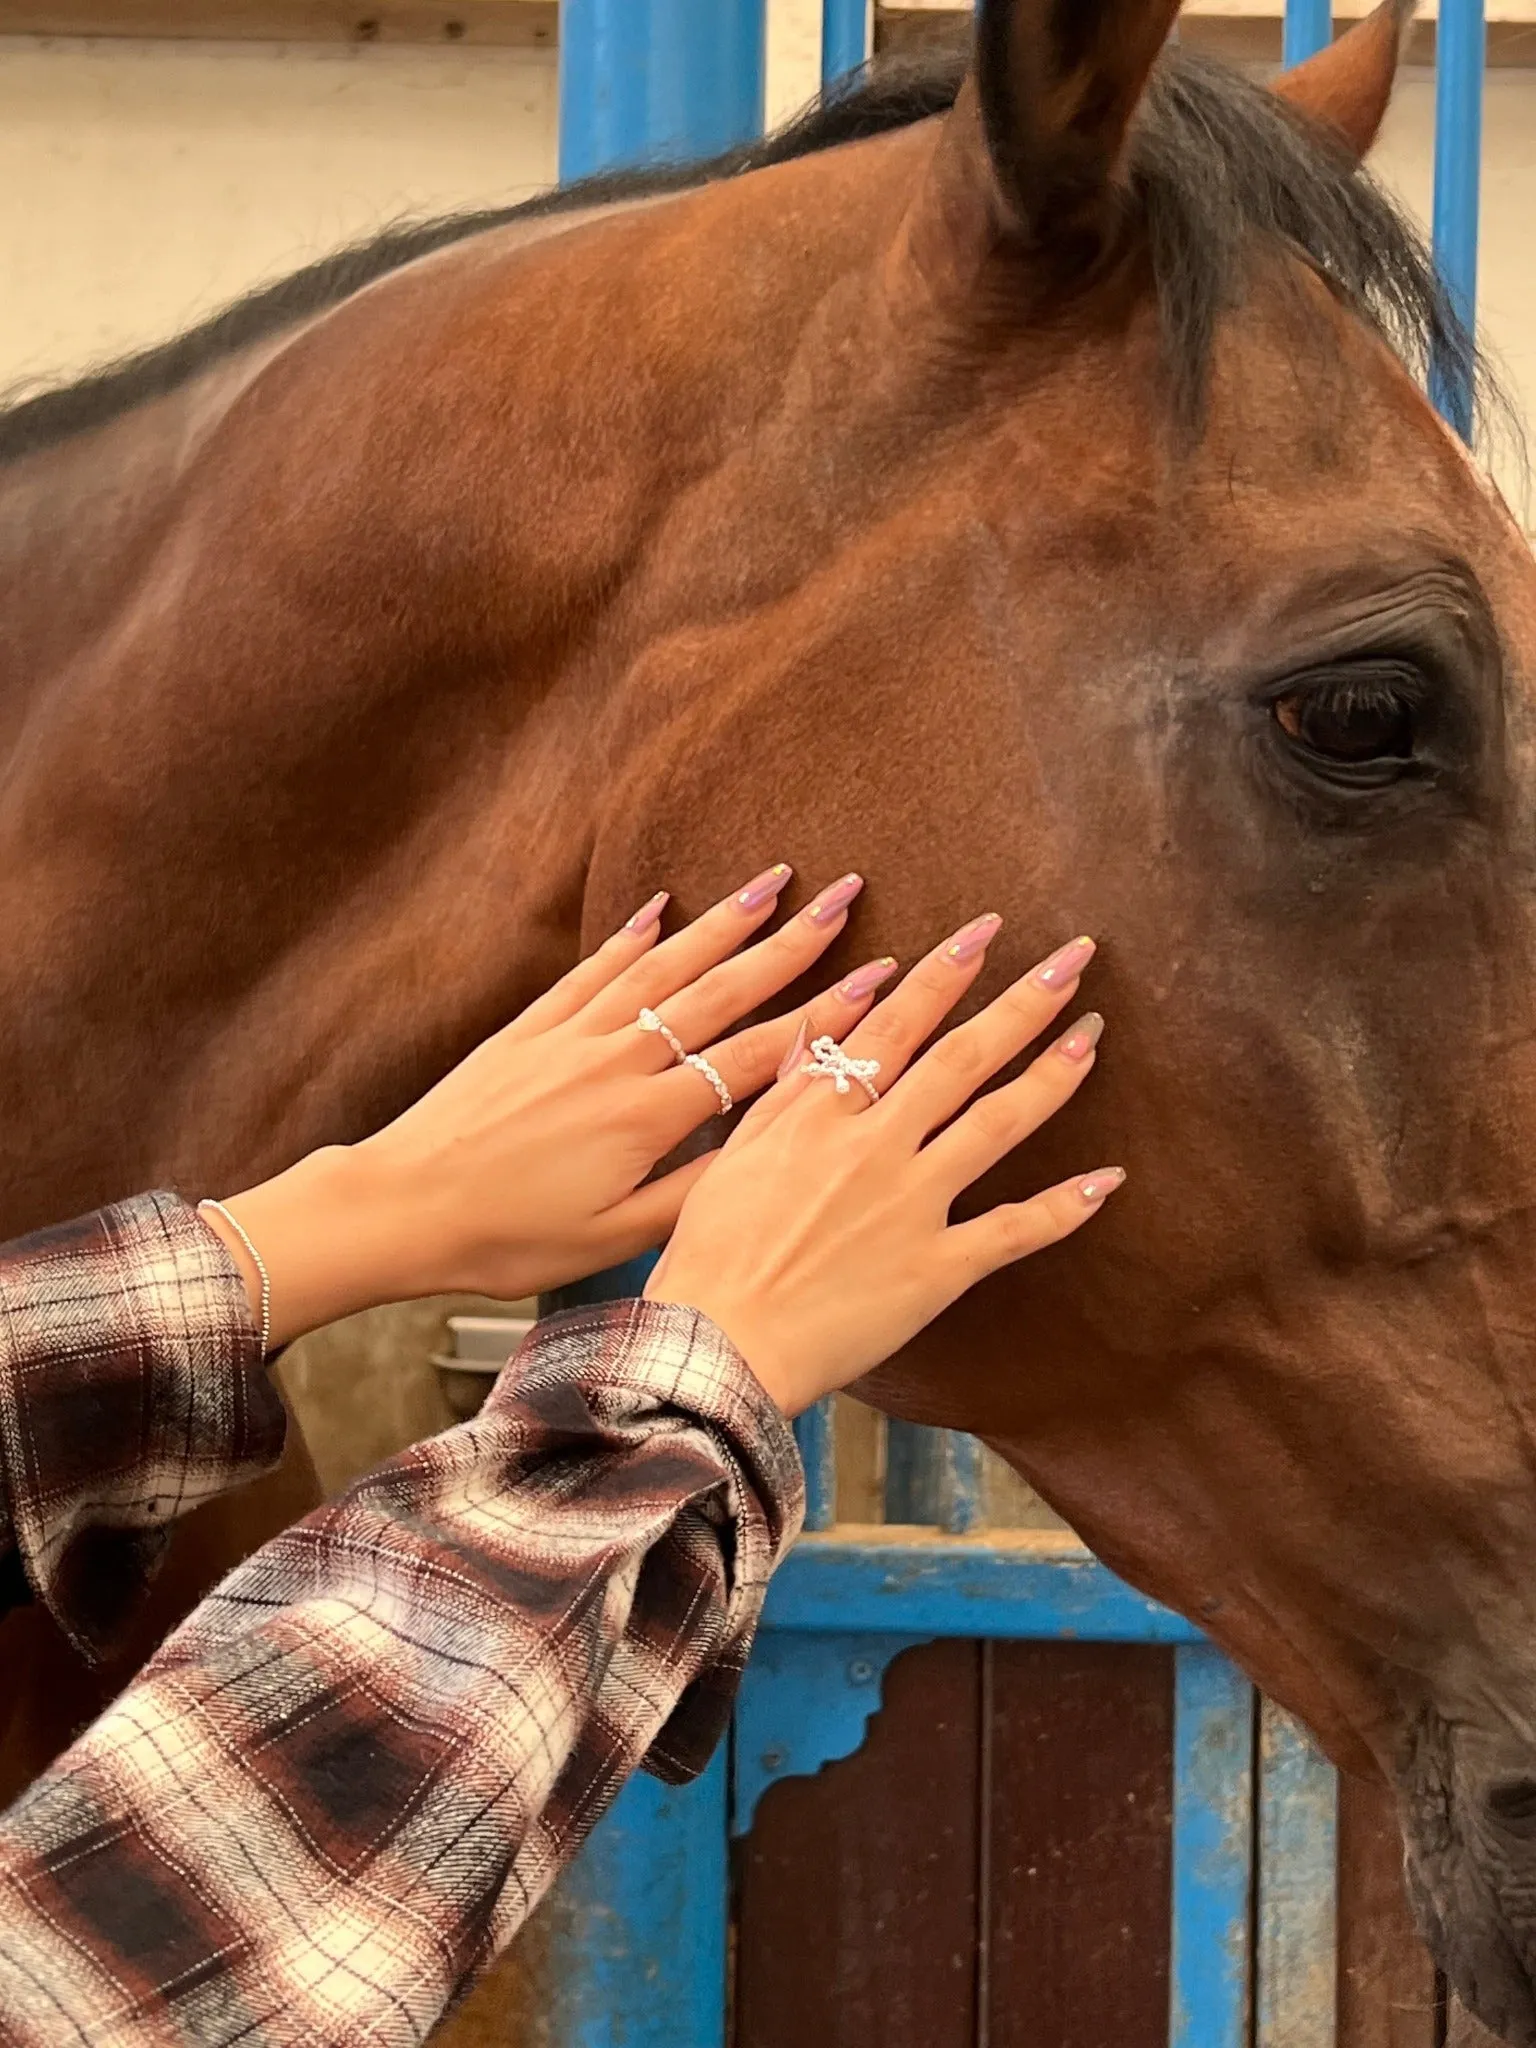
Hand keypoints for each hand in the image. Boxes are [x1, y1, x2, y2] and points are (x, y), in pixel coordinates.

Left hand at [202, 865, 898, 1346]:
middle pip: (720, 988)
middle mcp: (618, 1060)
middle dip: (791, 941)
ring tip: (774, 882)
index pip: (756, 1054)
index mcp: (647, 1117)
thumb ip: (692, 1192)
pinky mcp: (530, 1029)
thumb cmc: (505, 1238)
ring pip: (663, 965)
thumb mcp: (611, 1239)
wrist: (401, 1207)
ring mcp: (572, 1035)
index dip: (824, 1016)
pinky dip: (632, 934)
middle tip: (845, 896)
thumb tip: (764, 1151)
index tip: (878, 979)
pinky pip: (593, 969)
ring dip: (723, 921)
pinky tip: (663, 907)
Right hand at [644, 917, 1121, 1415]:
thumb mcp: (736, 1151)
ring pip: (997, 1124)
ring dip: (1052, 1074)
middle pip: (961, 1058)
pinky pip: (1013, 1231)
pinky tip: (1108, 1180)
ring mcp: (911, 1205)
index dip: (945, 973)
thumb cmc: (711, 1255)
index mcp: (818, 1113)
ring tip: (1093, 1033)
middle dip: (1022, 1001)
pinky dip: (1064, 1206)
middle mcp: (873, 1146)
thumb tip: (829, 1017)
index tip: (987, 932)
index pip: (895, 1023)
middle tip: (1073, 957)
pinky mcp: (937, 1269)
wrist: (717, 1346)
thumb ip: (788, 1084)